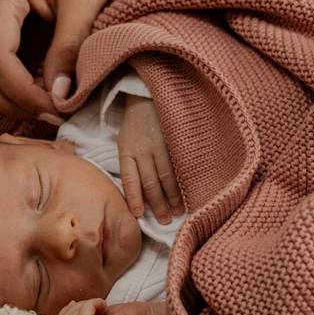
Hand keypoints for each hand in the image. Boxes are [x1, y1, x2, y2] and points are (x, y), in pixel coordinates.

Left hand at [116, 94, 183, 222]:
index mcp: (127, 149)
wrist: (149, 93)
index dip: (134, 198)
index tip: (139, 215)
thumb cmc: (136, 123)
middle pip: (150, 182)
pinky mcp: (175, 139)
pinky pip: (180, 164)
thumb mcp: (125, 141)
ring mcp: (161, 144)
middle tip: (164, 221)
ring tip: (178, 211)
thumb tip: (138, 194)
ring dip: (173, 197)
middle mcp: (143, 148)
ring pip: (167, 176)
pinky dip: (184, 181)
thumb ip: (130, 163)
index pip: (130, 179)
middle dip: (158, 204)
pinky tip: (188, 192)